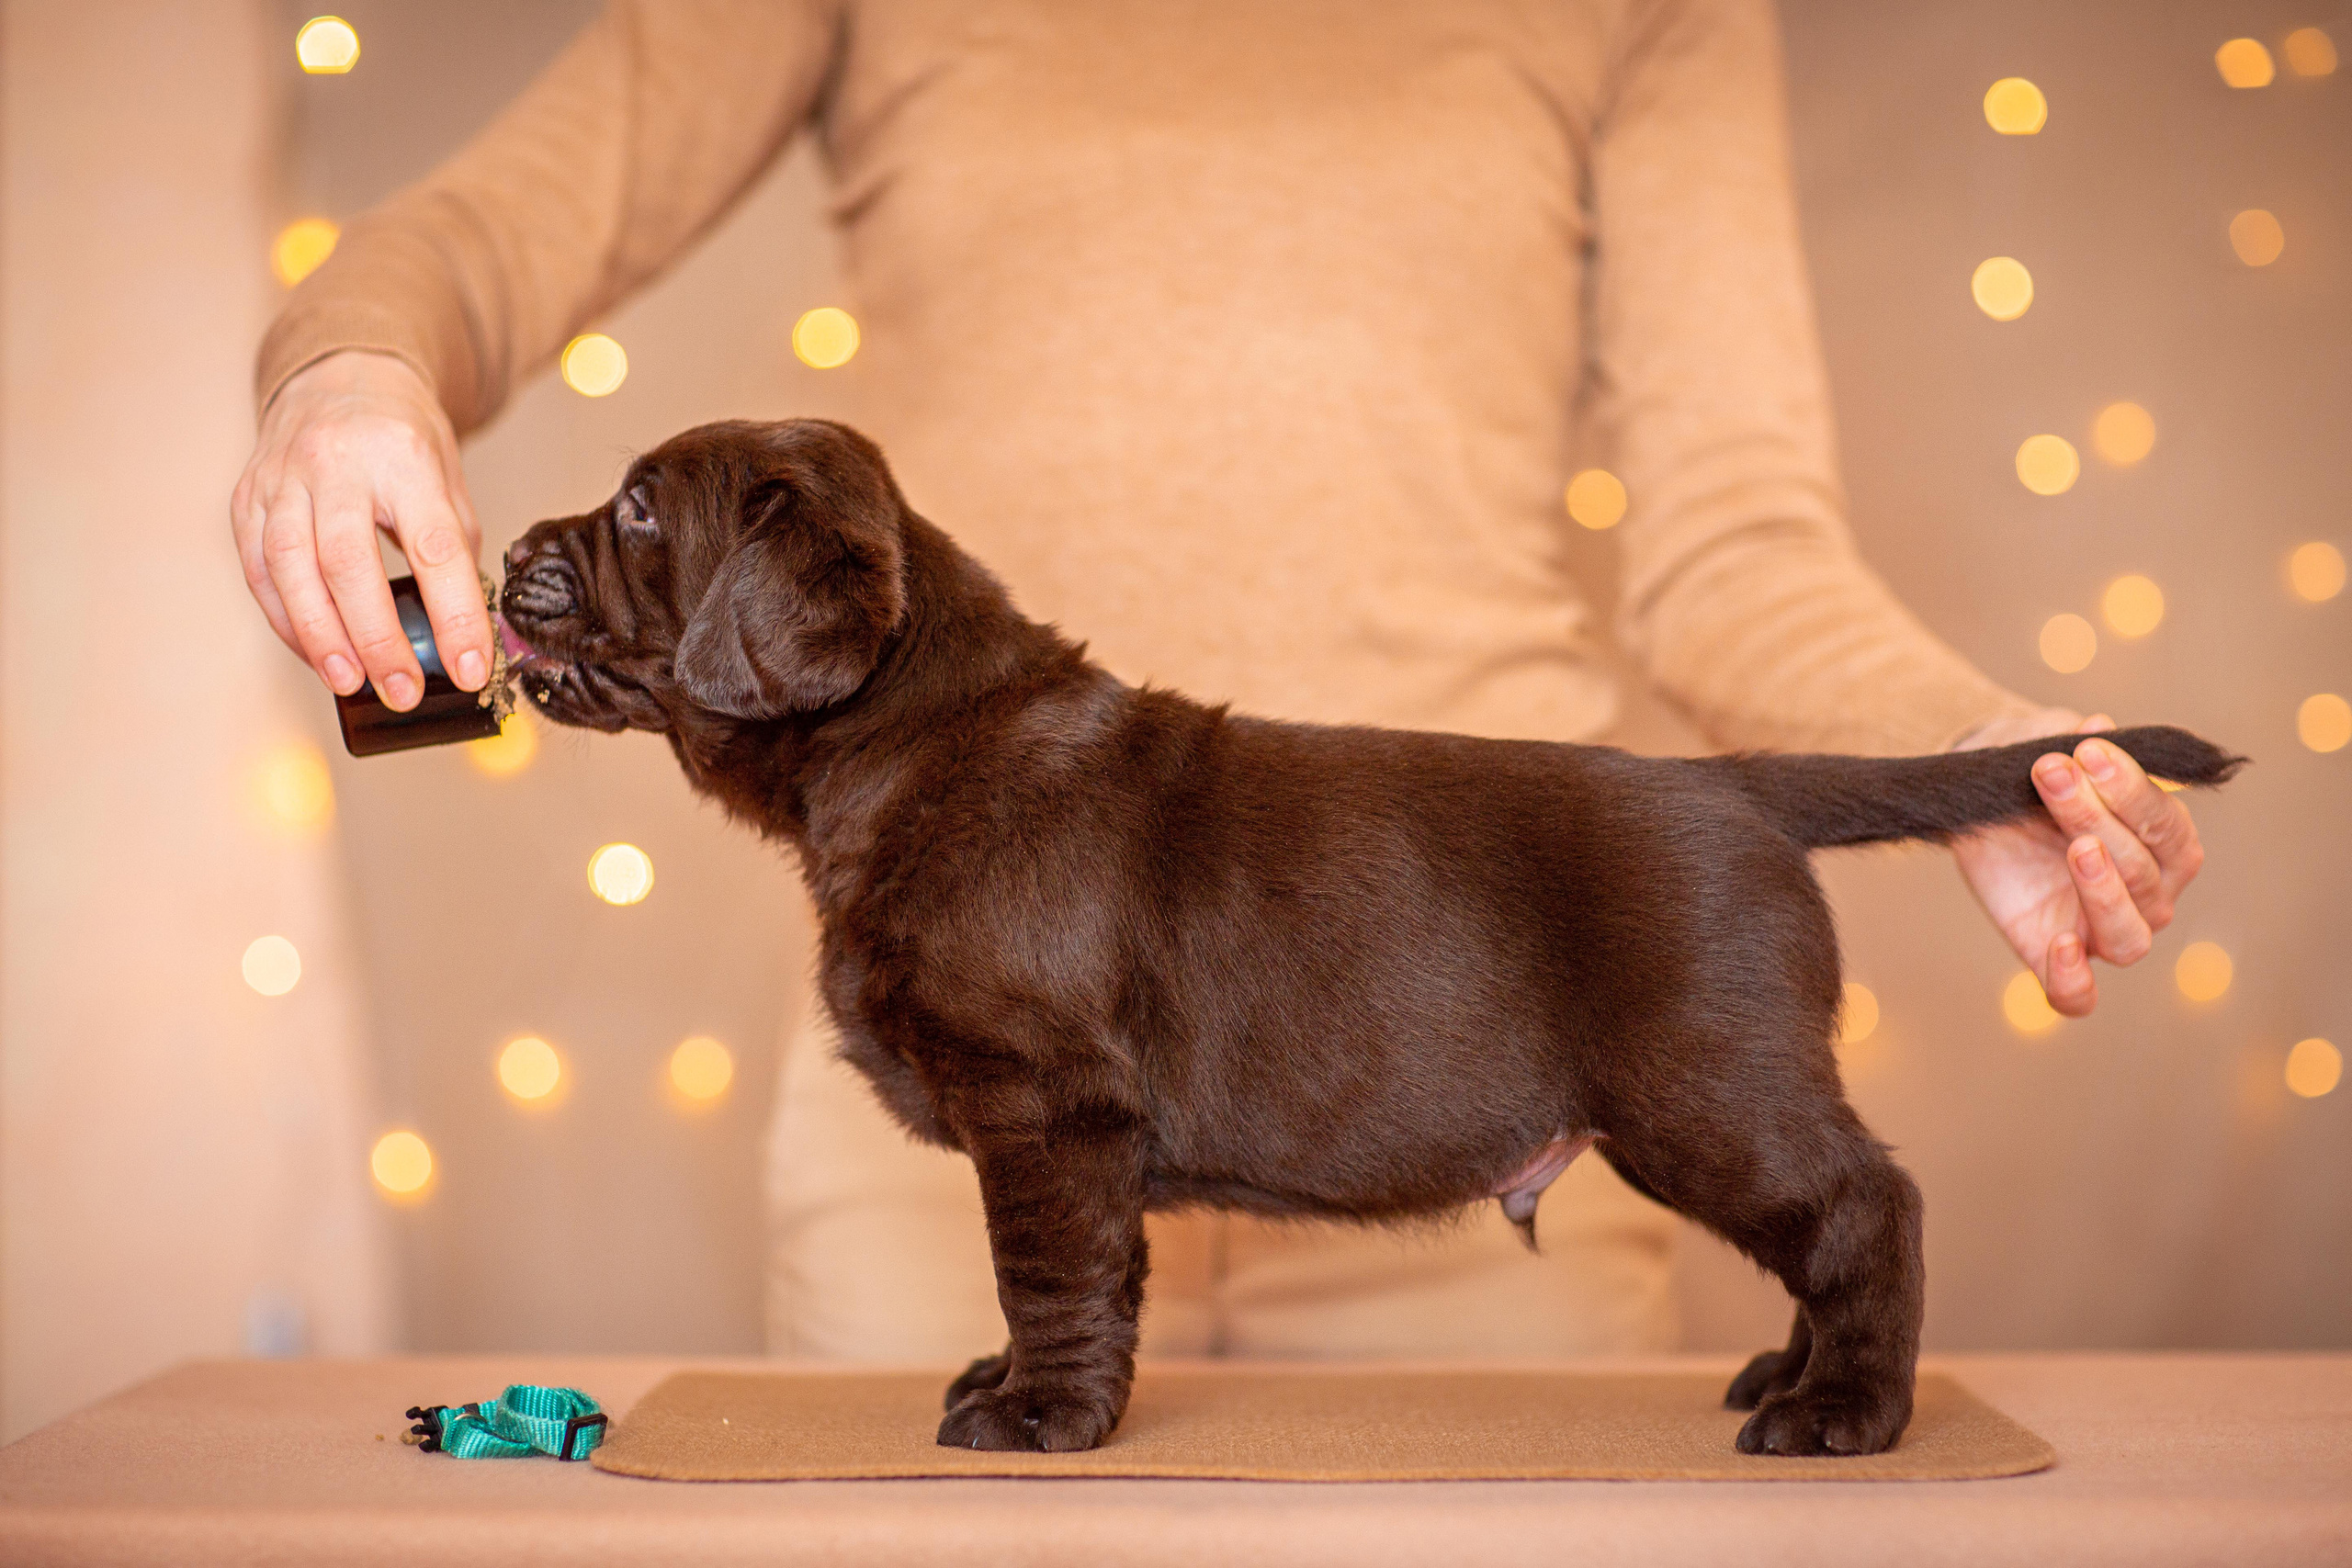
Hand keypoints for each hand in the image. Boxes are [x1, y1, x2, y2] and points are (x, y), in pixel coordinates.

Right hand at [231, 350, 488, 709]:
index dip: (454, 615)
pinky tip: (316, 654)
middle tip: (402, 691)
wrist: (341, 380)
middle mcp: (337, 463)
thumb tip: (459, 638)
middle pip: (348, 562)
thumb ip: (454, 554)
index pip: (434, 546)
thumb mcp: (448, 482)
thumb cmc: (402, 442)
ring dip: (322, 638)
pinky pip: (260, 571)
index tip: (469, 669)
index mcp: (404, 458)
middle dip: (377, 639)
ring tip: (351, 684)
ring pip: (291, 568)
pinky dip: (287, 621)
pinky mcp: (247, 499)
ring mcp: (282, 479)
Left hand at [1950, 707, 2206, 1015]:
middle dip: (2099, 817)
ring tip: (2077, 846)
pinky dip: (2074, 981)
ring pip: (2129, 936)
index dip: (2133, 788)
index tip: (2086, 750)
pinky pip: (2078, 996)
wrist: (1974, 801)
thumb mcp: (2041, 746)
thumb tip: (2096, 727)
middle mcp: (2148, 894)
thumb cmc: (2030, 774)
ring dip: (2106, 890)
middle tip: (2052, 773)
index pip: (2167, 827)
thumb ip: (2067, 739)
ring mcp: (2101, 930)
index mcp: (2164, 845)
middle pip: (2145, 873)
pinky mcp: (2052, 956)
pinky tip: (2059, 945)